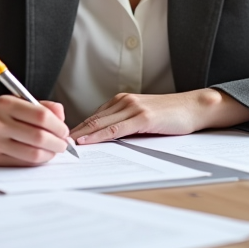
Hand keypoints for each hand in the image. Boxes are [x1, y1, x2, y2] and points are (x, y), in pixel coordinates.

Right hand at [0, 95, 69, 165]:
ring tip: (54, 150)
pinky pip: (24, 164)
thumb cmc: (2, 117)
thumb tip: (62, 118)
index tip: (64, 131)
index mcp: (6, 103)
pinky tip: (40, 156)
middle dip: (57, 142)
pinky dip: (38, 161)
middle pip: (39, 136)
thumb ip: (44, 107)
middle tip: (63, 144)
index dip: (58, 125)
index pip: (41, 116)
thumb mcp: (19, 104)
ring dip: (50, 154)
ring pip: (33, 154)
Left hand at [70, 89, 248, 143]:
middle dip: (72, 133)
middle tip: (53, 143)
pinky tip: (88, 142)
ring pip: (100, 123)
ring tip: (64, 146)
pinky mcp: (143, 117)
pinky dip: (99, 135)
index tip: (61, 139)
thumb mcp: (143, 119)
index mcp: (121, 101)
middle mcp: (123, 101)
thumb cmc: (171, 115)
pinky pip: (116, 128)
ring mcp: (133, 108)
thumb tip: (105, 140)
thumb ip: (125, 126)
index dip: (77, 129)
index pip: (93, 116)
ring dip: (81, 135)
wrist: (194, 107)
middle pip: (91, 119)